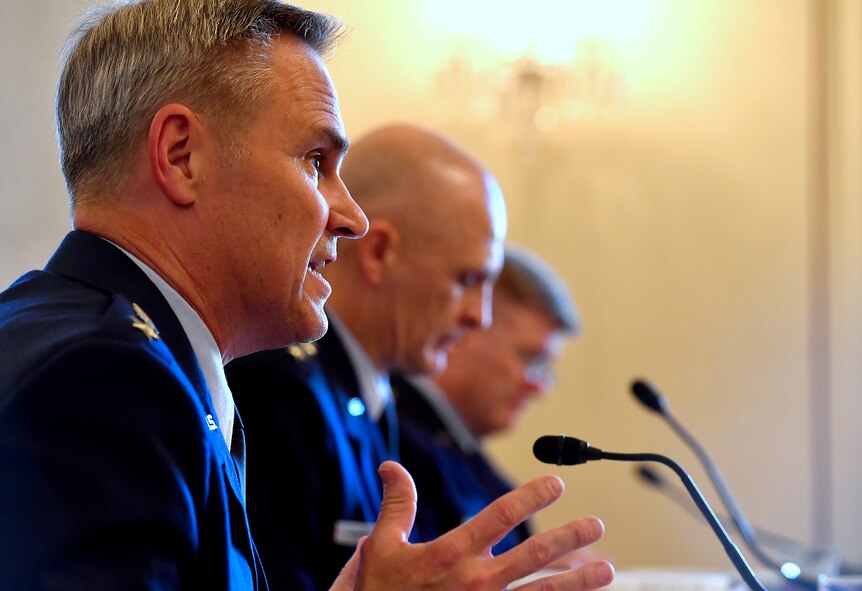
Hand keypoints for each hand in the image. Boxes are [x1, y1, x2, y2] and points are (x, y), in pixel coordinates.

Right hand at [331, 461, 613, 590]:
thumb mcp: (381, 546)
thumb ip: (397, 504)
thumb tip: (392, 466)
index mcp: (451, 554)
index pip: (500, 515)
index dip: (531, 495)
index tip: (555, 482)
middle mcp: (476, 581)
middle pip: (534, 554)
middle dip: (569, 536)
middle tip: (595, 523)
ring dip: (578, 581)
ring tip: (607, 571)